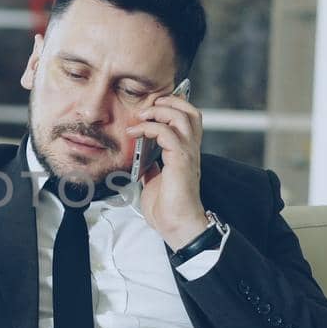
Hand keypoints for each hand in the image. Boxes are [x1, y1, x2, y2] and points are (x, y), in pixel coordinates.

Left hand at [125, 92, 208, 247]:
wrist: (177, 225)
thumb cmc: (168, 209)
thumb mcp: (155, 182)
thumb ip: (152, 168)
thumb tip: (142, 160)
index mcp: (186, 153)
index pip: (189, 120)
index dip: (174, 107)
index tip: (152, 107)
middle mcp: (191, 150)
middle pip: (190, 112)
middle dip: (169, 102)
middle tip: (149, 106)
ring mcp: (188, 154)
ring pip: (182, 117)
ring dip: (159, 111)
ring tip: (141, 116)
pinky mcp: (180, 160)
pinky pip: (167, 133)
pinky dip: (150, 128)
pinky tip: (135, 134)